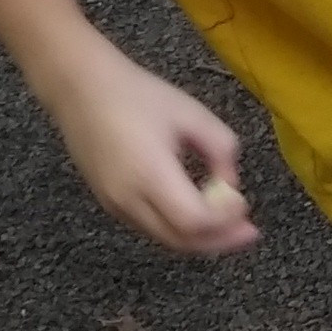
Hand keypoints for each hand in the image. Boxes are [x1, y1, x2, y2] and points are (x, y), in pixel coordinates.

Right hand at [55, 51, 259, 256]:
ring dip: (200, 239)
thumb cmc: (139, 95)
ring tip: (230, 227)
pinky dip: (178, 230)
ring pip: (164, 239)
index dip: (224, 220)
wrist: (81, 90)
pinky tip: (199, 217)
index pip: (193, 220)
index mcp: (149, 174)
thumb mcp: (192, 113)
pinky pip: (150, 228)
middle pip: (179, 240)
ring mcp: (114, 205)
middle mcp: (128, 199)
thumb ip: (221, 149)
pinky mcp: (108, 204)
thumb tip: (229, 185)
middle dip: (219, 240)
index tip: (244, 204)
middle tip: (249, 232)